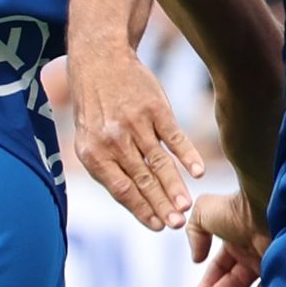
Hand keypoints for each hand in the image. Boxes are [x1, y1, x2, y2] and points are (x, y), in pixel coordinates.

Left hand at [42, 39, 202, 229]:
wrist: (100, 60)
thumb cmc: (96, 108)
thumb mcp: (89, 139)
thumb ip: (108, 169)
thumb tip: (136, 204)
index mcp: (94, 153)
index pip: (121, 189)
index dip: (140, 209)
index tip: (156, 226)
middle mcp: (114, 140)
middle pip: (142, 179)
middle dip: (160, 205)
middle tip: (176, 225)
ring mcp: (136, 123)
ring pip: (159, 162)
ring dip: (174, 187)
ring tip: (186, 207)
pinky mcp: (155, 108)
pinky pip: (174, 137)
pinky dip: (187, 155)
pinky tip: (197, 172)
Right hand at [186, 187, 267, 286]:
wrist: (271, 208)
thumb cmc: (240, 207)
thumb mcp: (204, 212)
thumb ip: (194, 232)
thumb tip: (196, 258)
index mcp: (237, 242)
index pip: (220, 269)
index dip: (207, 286)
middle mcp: (256, 255)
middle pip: (235, 285)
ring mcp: (273, 266)